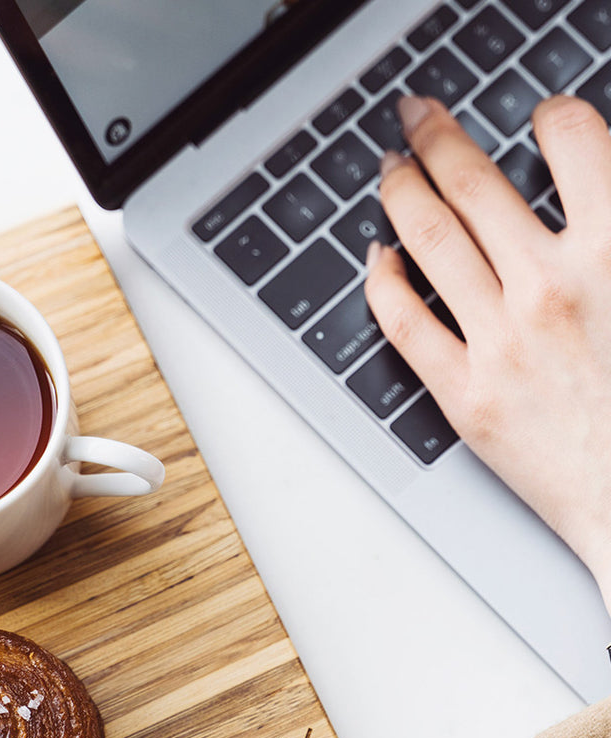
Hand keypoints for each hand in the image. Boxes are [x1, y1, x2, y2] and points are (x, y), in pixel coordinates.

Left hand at [365, 93, 610, 613]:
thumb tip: (592, 199)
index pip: (575, 142)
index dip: (550, 118)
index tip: (536, 118)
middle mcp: (553, 287)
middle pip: (476, 184)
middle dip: (438, 137)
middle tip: (416, 116)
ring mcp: (501, 341)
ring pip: (430, 241)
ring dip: (401, 192)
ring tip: (389, 168)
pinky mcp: (464, 394)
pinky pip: (403, 324)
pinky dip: (381, 283)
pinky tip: (375, 258)